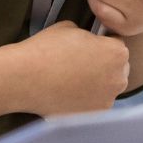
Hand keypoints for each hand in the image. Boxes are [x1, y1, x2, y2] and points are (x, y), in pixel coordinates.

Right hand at [13, 21, 129, 116]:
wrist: (23, 78)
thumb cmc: (45, 50)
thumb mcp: (70, 28)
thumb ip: (88, 35)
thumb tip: (89, 41)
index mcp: (117, 53)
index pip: (117, 45)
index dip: (102, 44)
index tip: (90, 48)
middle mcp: (118, 78)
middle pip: (117, 69)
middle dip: (104, 65)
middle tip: (81, 64)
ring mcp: (107, 99)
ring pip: (107, 88)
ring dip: (97, 83)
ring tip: (73, 79)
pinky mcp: (93, 115)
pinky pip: (96, 103)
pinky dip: (87, 99)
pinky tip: (69, 92)